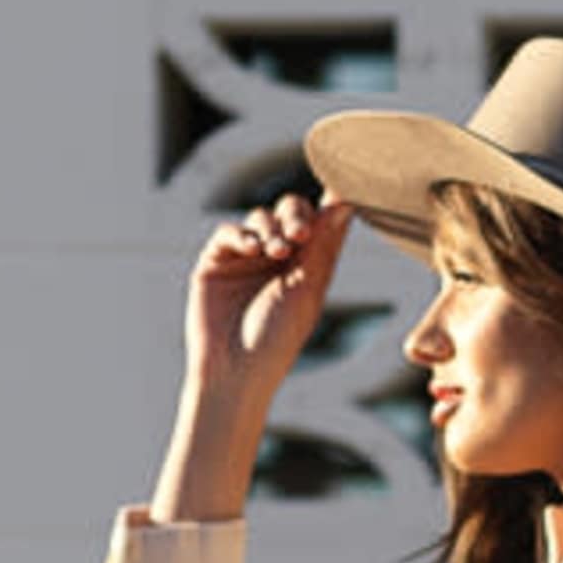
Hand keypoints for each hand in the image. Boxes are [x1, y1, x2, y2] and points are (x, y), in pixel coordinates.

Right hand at [186, 189, 354, 410]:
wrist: (234, 369)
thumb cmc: (278, 338)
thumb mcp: (308, 289)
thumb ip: (324, 245)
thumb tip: (347, 202)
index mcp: (308, 264)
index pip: (319, 222)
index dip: (326, 205)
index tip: (338, 192)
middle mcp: (278, 256)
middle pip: (290, 211)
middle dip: (296, 216)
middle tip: (300, 234)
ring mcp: (246, 257)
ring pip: (260, 217)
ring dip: (271, 228)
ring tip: (277, 252)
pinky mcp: (216, 261)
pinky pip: (229, 232)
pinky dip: (242, 234)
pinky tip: (254, 249)